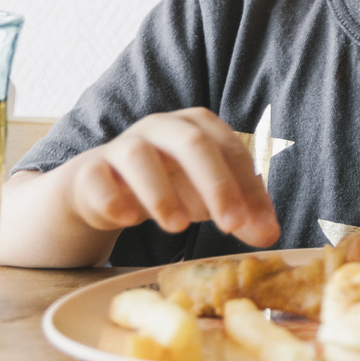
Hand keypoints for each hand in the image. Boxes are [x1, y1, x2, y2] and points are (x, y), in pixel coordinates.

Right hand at [61, 108, 280, 246]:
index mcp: (198, 126)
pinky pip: (96, 178)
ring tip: (178, 227)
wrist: (101, 190)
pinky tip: (127, 219)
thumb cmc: (167, 185)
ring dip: (161, 192)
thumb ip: (239, 214)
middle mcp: (162, 127)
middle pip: (192, 143)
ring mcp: (122, 145)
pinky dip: (111, 197)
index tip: (261, 226)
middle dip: (216, 184)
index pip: (232, 151)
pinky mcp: (89, 170)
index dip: (250, 188)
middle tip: (231, 226)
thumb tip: (270, 234)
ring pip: (139, 156)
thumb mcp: (207, 198)